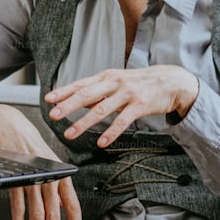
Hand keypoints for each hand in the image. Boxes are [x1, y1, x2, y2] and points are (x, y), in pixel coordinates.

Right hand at [0, 101, 83, 219]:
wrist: (9, 125)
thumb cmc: (28, 145)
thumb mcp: (47, 163)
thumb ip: (53, 185)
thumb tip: (59, 207)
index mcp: (60, 173)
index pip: (72, 203)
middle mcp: (49, 176)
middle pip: (53, 213)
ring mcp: (33, 177)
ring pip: (37, 212)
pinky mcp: (16, 177)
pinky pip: (19, 203)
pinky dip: (19, 219)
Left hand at [44, 65, 199, 147]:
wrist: (170, 81)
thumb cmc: (140, 83)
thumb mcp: (117, 82)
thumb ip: (98, 91)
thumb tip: (77, 100)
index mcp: (106, 77)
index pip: (81, 84)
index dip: (64, 91)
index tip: (48, 99)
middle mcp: (114, 83)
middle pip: (87, 95)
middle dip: (68, 105)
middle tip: (53, 115)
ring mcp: (127, 94)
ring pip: (101, 109)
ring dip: (83, 122)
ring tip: (70, 134)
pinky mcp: (140, 105)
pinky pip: (122, 121)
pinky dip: (110, 133)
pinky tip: (101, 142)